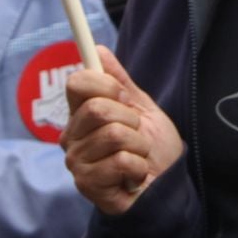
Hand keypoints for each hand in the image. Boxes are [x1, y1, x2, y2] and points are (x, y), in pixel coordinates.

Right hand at [61, 49, 181, 216]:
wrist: (166, 189)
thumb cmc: (153, 150)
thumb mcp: (143, 109)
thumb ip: (120, 81)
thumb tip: (98, 48)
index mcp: (81, 115)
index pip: (78, 83)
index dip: (107, 85)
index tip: (125, 98)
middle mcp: (72, 137)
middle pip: (97, 108)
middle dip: (131, 119)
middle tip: (136, 135)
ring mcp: (77, 162)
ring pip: (114, 134)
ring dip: (139, 146)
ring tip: (138, 158)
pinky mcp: (87, 184)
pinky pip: (122, 160)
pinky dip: (139, 167)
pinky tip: (135, 177)